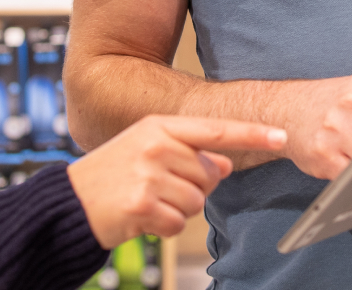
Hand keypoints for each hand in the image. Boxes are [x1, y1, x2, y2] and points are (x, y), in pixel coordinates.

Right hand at [66, 114, 286, 248]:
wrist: (69, 201)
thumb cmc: (111, 174)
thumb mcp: (147, 149)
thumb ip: (187, 151)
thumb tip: (225, 163)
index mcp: (159, 126)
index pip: (216, 130)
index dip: (252, 134)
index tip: (282, 136)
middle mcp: (156, 145)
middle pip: (210, 175)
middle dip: (192, 187)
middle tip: (158, 186)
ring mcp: (148, 174)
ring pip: (196, 201)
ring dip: (176, 209)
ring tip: (147, 200)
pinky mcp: (142, 203)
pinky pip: (177, 223)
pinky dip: (162, 226)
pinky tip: (140, 216)